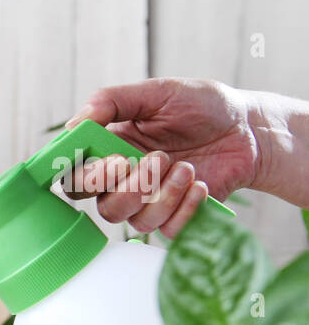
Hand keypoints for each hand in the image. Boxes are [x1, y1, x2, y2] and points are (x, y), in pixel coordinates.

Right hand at [63, 78, 261, 236]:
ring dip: (162, 195)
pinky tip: (200, 185)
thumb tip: (74, 124)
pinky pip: (167, 231)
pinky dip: (185, 209)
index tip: (116, 160)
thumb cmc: (203, 106)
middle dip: (128, 188)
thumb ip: (112, 101)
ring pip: (135, 221)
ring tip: (187, 167)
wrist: (249, 128)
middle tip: (159, 158)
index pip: (76, 178)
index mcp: (110, 152)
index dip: (87, 177)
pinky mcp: (177, 217)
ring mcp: (151, 202)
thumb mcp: (157, 92)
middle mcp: (125, 181)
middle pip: (102, 206)